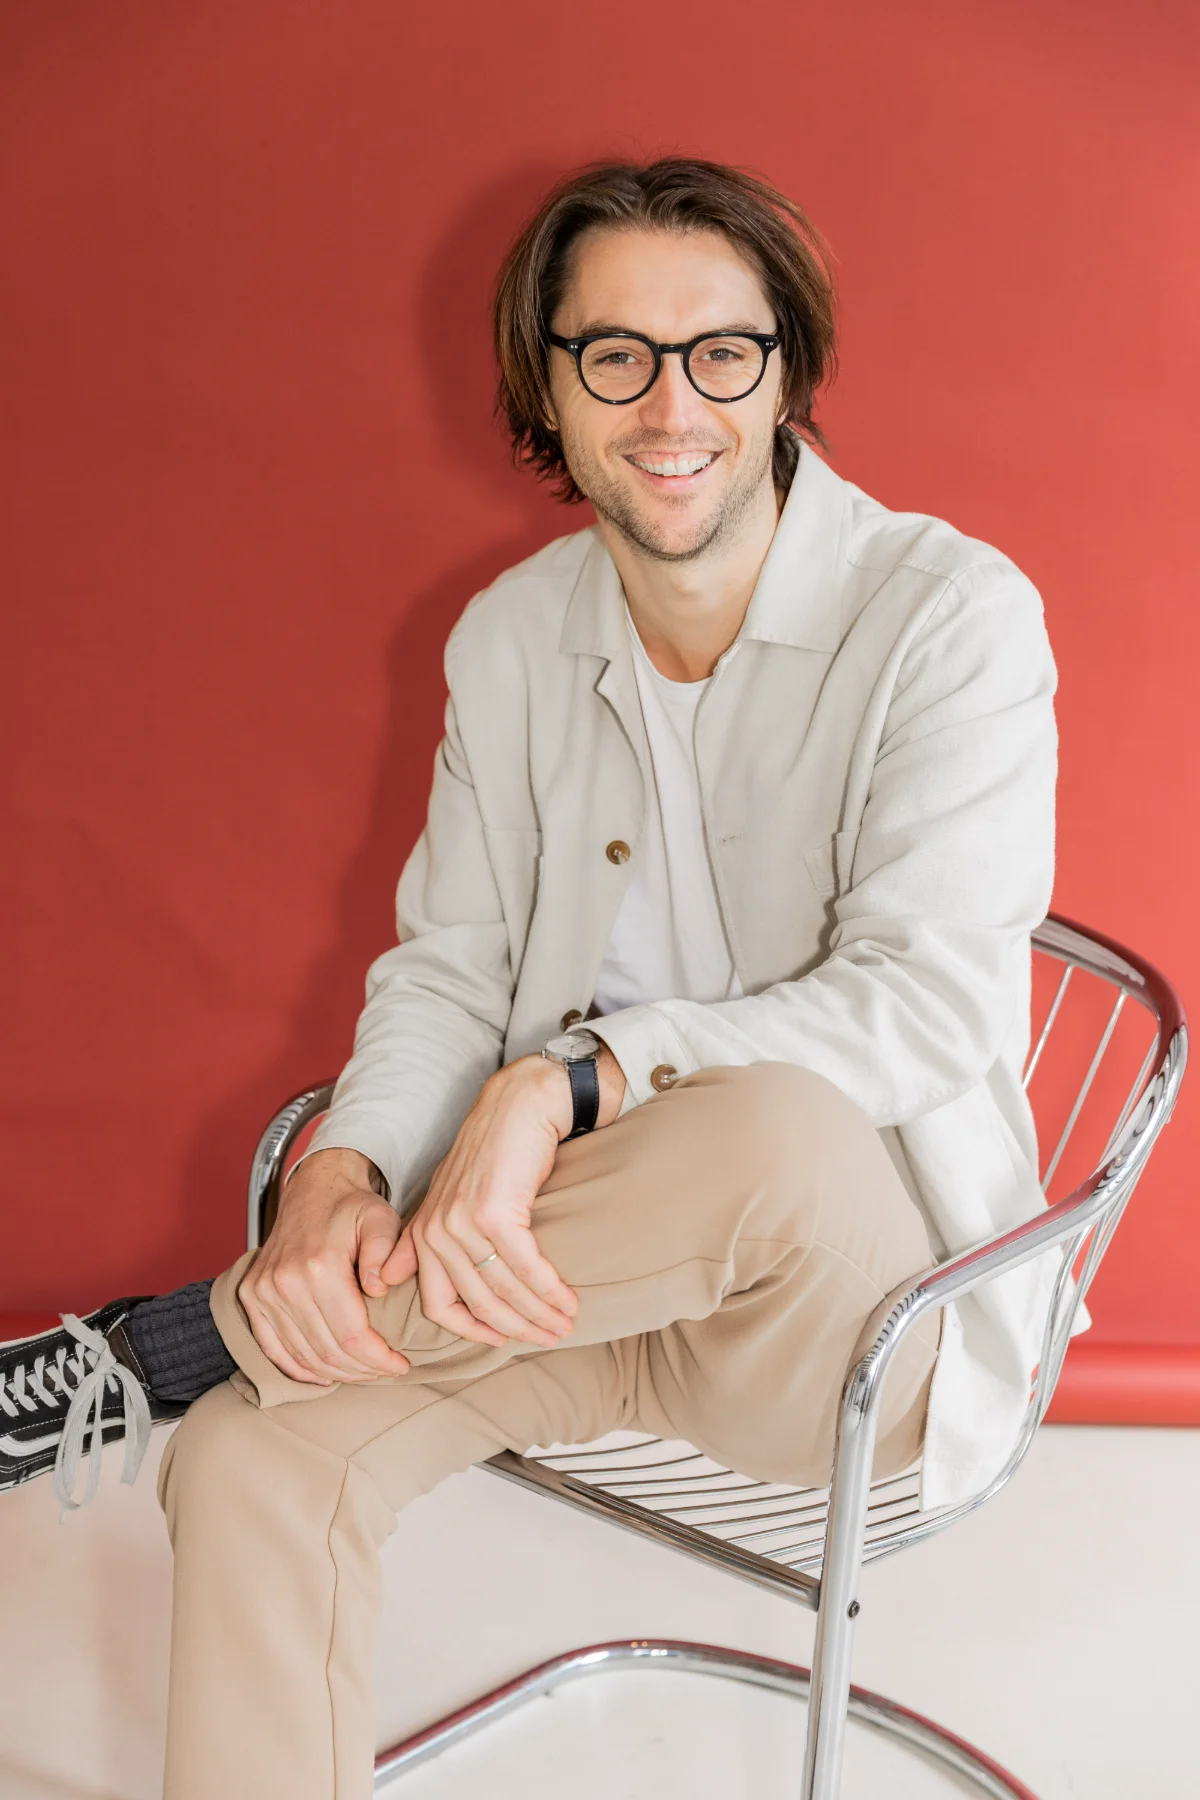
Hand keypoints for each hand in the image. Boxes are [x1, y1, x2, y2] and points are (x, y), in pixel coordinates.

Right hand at [239, 1147, 411, 1385]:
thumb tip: (378, 1288)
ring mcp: (263, 1291)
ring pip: (302, 1356)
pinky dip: (298, 1369)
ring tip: (364, 1372)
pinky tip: (325, 1375)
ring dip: (336, 1373)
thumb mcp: (381, 1218)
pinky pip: (272, 1348)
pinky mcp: (252, 1296)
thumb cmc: (353, 1208)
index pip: (353, 1336)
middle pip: (328, 1351)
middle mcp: (285, 1282)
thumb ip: (385, 1250)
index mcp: (319, 1266)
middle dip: (363, 1371)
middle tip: (386, 1371)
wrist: (314, 1190)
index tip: (401, 1365)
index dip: (379, 1360)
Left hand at [379, 1044, 625, 1348]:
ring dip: (541, 1313)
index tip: (505, 1340)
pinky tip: (569, 1299)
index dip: (474, 1331)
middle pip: (478, 1303)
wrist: (521, 1103)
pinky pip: (525, 1268)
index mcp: (423, 1233)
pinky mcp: (494, 1213)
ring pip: (504, 1289)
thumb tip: (390, 1280)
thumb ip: (422, 1239)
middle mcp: (436, 1231)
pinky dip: (550, 1289)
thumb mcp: (451, 1197)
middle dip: (518, 1327)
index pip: (439, 1306)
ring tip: (567, 1322)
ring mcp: (462, 1222)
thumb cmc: (495, 1150)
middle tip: (552, 1337)